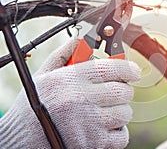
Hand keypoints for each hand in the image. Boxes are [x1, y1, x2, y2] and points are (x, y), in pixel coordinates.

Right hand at [0, 39, 139, 148]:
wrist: (19, 140)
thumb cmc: (33, 107)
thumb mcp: (43, 75)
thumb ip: (63, 55)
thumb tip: (80, 40)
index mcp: (71, 79)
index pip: (111, 68)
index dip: (128, 68)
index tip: (134, 71)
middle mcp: (81, 99)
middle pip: (123, 91)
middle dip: (124, 91)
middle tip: (118, 92)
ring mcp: (88, 123)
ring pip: (125, 112)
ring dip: (121, 111)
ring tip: (108, 111)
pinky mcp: (92, 144)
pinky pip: (122, 136)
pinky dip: (119, 132)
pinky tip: (106, 128)